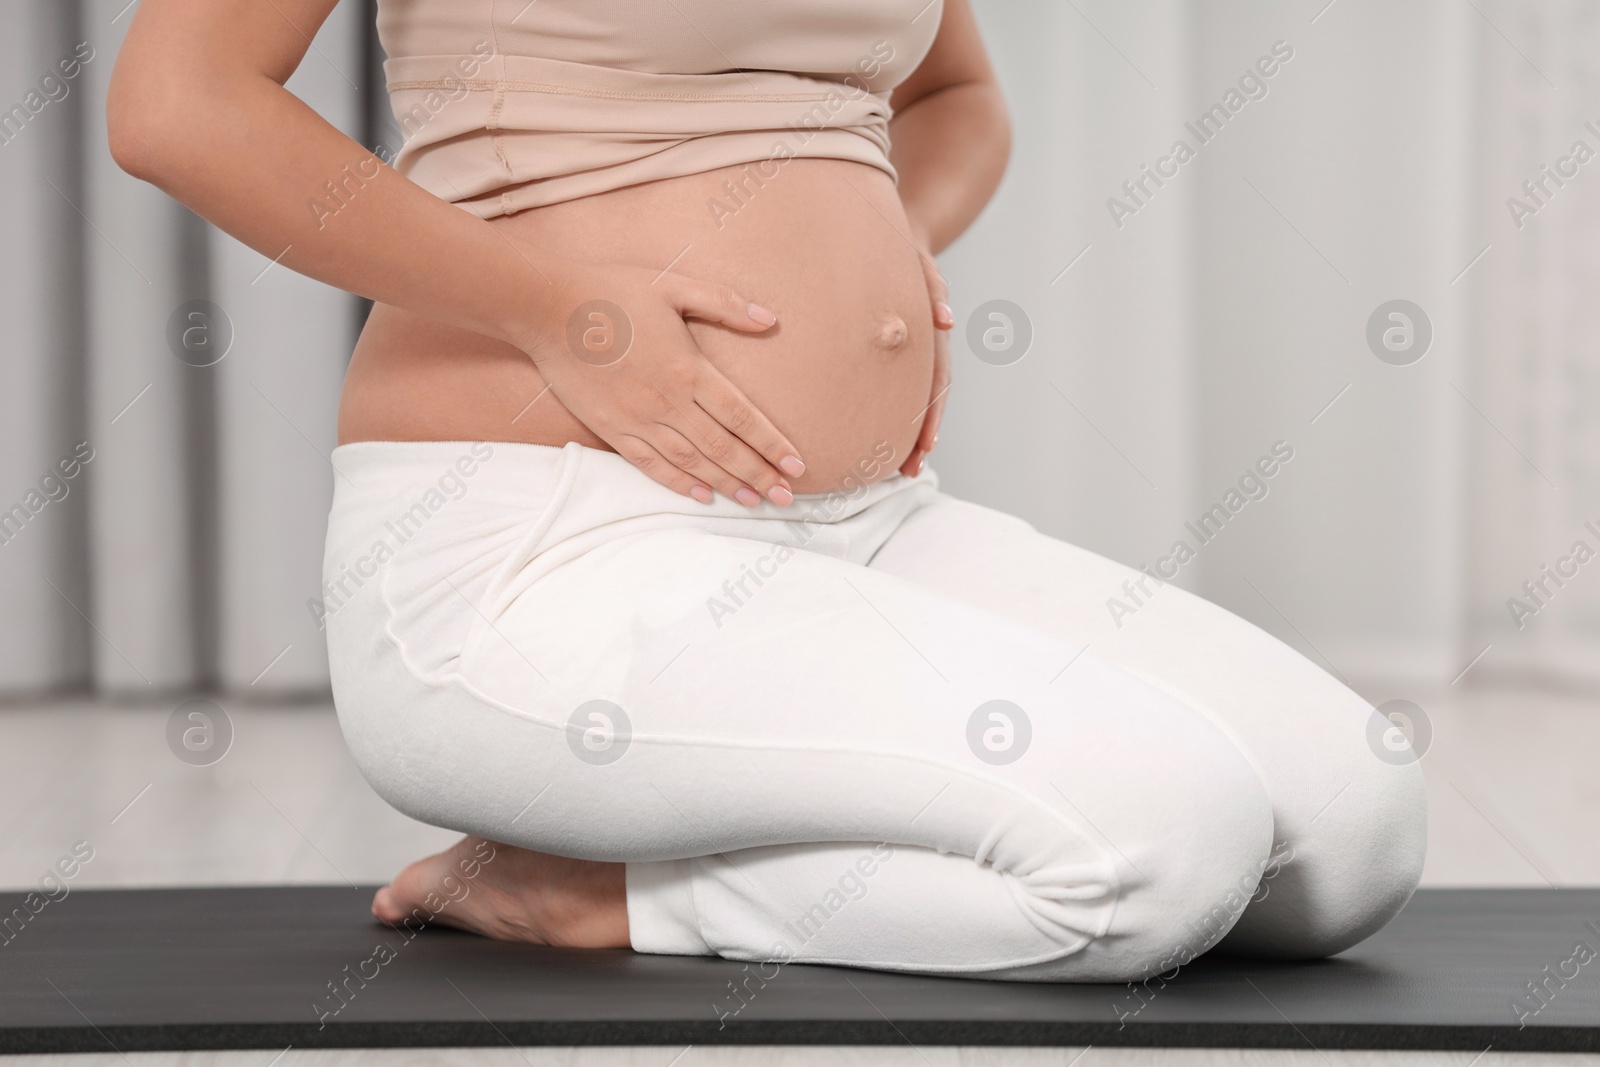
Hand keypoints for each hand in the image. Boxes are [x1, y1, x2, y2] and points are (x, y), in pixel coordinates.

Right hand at [520, 259, 805, 506]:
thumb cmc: (614, 291)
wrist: (549, 308)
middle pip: (723, 447)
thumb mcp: (675, 286)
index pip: (742, 416)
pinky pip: (651, 464)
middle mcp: (668, 401)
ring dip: (725, 484)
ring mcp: (639, 419)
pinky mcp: (612, 428)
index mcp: (689, 369)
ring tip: (753, 502)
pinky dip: (678, 483)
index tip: (797, 465)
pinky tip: (701, 495)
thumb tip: (770, 320)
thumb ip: (725, 304)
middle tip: (786, 498)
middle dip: (758, 475)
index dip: (771, 444)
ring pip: (691, 462)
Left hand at [902, 242, 952, 478]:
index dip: (934, 415)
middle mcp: (923, 349)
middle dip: (922, 435)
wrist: (890, 240)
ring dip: (910, 432)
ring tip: (901, 468)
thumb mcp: (923, 265)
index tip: (928, 446)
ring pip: (911, 397)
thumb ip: (935, 288)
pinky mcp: (889, 351)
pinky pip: (890, 386)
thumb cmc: (907, 252)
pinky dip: (890, 411)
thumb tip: (945, 319)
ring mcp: (908, 352)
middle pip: (927, 400)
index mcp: (932, 335)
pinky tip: (876, 434)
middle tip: (912, 470)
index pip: (937, 381)